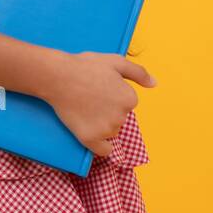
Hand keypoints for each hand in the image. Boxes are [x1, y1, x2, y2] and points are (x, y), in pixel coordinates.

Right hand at [42, 52, 156, 157]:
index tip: (99, 89)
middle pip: (119, 119)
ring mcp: (106, 129)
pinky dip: (99, 145)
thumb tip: (155, 84)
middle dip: (107, 111)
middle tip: (89, 98)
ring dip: (101, 126)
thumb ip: (139, 73)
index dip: (112, 96)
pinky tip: (91, 134)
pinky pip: (103, 151)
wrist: (58, 76)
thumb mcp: (115, 61)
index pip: (126, 104)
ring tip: (84, 109)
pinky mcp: (90, 139)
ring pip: (110, 132)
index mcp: (130, 99)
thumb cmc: (86, 66)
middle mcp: (122, 116)